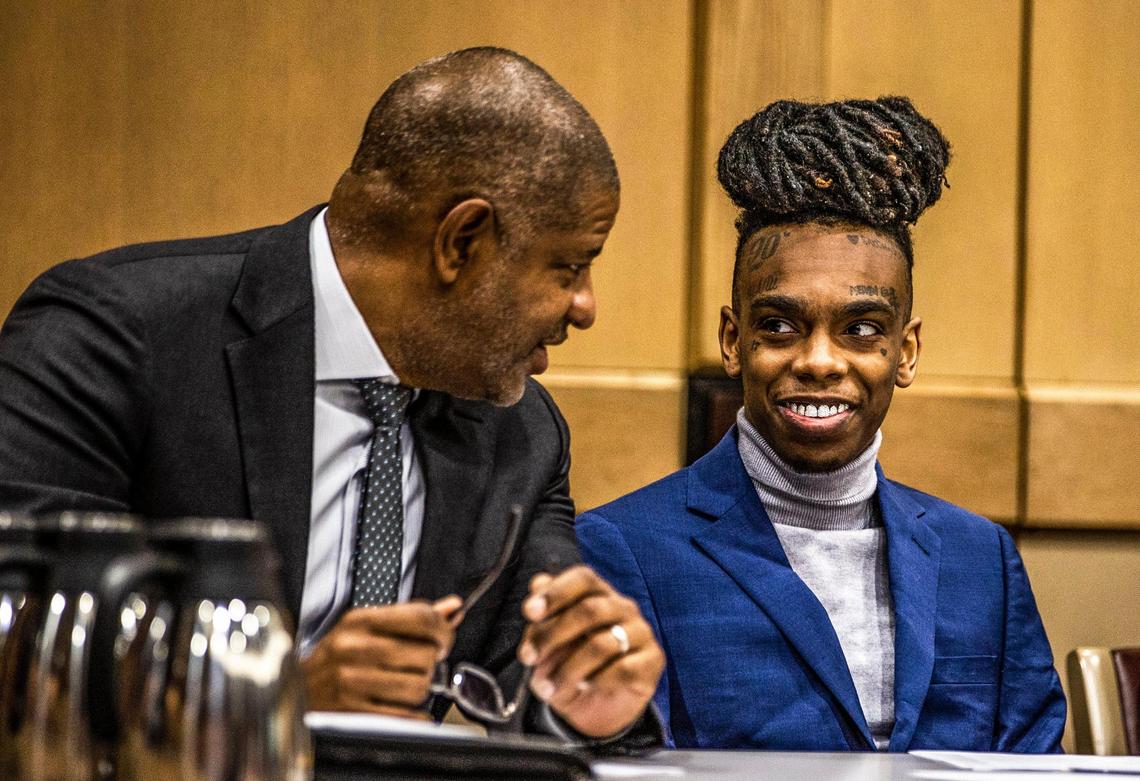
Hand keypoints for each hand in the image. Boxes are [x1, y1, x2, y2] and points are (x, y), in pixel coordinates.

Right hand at [301, 595, 461, 718]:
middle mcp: (355, 647)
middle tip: (421, 663)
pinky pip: (405, 714)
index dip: (443, 630)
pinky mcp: (353, 710)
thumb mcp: (367, 626)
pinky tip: (402, 704)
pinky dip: (413, 713)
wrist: (296, 688)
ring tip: (407, 683)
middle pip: (425, 654)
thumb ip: (413, 616)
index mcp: (361, 620)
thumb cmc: (336, 656)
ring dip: (422, 688)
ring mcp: (352, 680)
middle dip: (431, 662)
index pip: (421, 617)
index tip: (443, 639)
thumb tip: (453, 607)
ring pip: (418, 685)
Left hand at [518, 566, 663, 737]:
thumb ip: (543, 617)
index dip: (556, 592)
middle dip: (552, 635)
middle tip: (528, 657)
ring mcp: (641, 633)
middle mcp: (623, 607)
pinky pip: (621, 670)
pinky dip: (595, 682)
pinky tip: (584, 688)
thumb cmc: (573, 664)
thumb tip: (537, 584)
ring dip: (566, 669)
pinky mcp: (653, 661)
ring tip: (548, 687)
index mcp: (599, 594)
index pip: (583, 579)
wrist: (600, 705)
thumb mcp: (550, 645)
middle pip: (590, 610)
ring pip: (601, 645)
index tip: (529, 612)